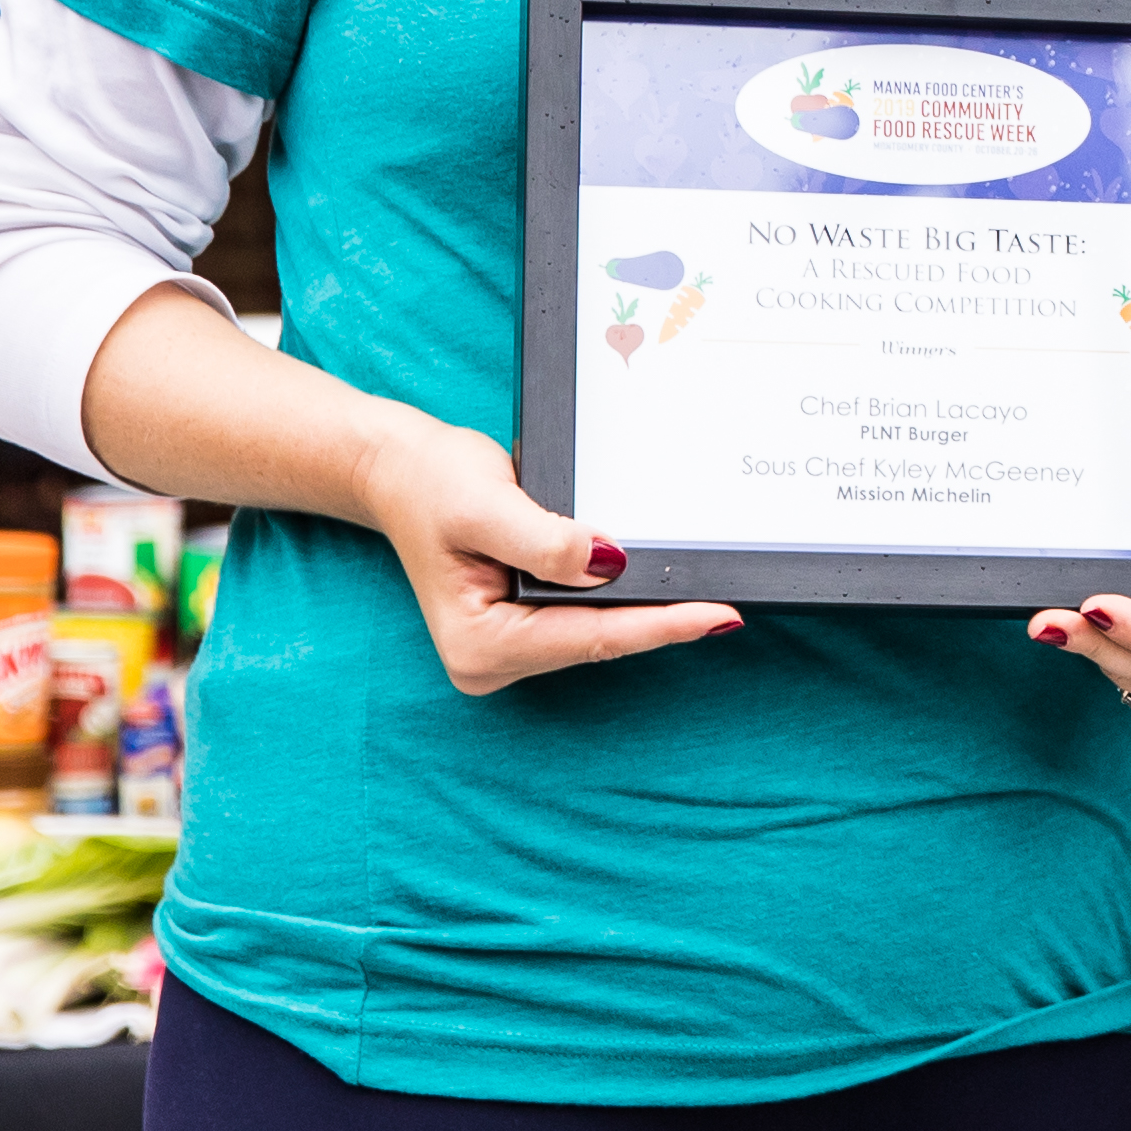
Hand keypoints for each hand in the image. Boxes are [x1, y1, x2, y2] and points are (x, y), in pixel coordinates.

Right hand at [368, 408, 741, 695]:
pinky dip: (620, 597)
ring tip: (704, 586)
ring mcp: (505, 648)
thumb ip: (547, 540)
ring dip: (643, 607)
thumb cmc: (431, 482)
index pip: (591, 637)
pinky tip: (660, 581)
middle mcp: (490, 659)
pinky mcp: (519, 627)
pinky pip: (584, 616)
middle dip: (659, 617)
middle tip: (730, 595)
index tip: (720, 616)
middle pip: (598, 640)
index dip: (661, 625)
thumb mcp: (486, 504)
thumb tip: (610, 564)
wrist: (399, 470)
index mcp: (480, 644)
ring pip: (596, 630)